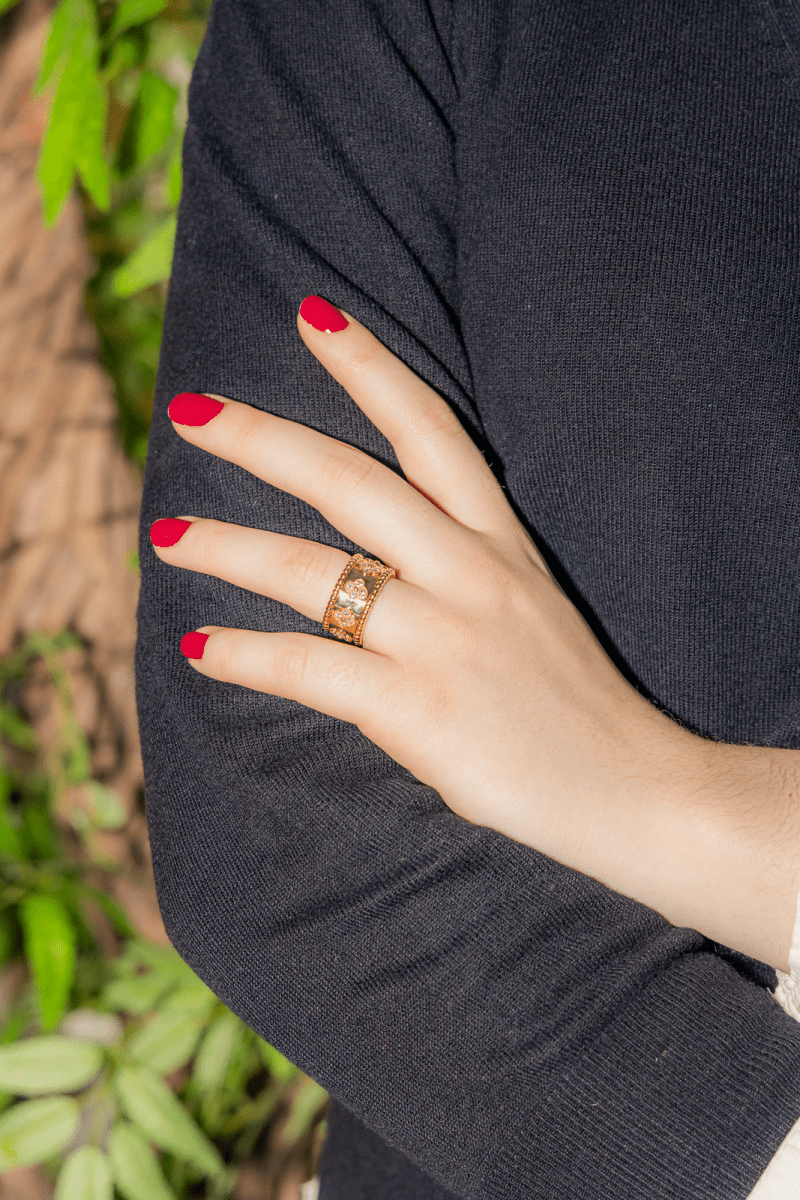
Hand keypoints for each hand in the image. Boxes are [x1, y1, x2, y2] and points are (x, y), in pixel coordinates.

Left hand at [151, 296, 799, 969]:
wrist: (632, 790)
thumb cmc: (572, 702)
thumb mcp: (529, 604)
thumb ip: (458, 567)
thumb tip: (362, 558)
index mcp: (500, 541)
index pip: (431, 430)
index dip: (369, 367)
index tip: (312, 313)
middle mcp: (470, 574)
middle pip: (350, 481)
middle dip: (263, 437)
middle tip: (190, 410)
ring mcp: (443, 640)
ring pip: (311, 571)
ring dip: (228, 548)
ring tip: (165, 537)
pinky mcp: (418, 710)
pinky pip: (308, 668)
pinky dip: (246, 656)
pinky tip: (202, 648)